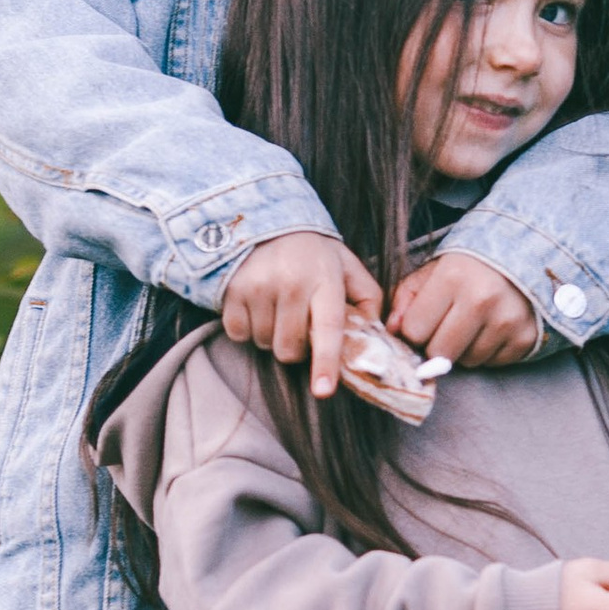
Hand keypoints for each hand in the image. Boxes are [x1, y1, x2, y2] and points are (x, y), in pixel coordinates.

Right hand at [221, 232, 382, 399]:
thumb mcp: (347, 265)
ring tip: (277, 308)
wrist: (264, 219)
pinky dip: (247, 329)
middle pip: (290, 349)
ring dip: (272, 336)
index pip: (328, 328)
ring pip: (265, 344)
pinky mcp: (232, 290)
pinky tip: (257, 306)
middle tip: (299, 322)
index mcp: (325, 278)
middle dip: (296, 347)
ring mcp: (258, 286)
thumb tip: (376, 334)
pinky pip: (239, 334)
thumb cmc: (312, 252)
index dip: (326, 363)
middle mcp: (291, 282)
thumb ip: (367, 297)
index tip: (323, 391)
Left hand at [386, 251, 541, 370]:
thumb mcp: (433, 271)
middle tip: (447, 325)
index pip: (414, 331)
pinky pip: (492, 363)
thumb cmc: (470, 267)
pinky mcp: (526, 338)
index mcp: (453, 278)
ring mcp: (507, 321)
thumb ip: (405, 298)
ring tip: (472, 324)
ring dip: (463, 350)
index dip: (415, 330)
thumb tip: (393, 331)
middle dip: (437, 345)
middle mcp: (482, 300)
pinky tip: (491, 329)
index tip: (425, 320)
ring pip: (467, 362)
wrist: (525, 256)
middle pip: (439, 354)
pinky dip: (488, 352)